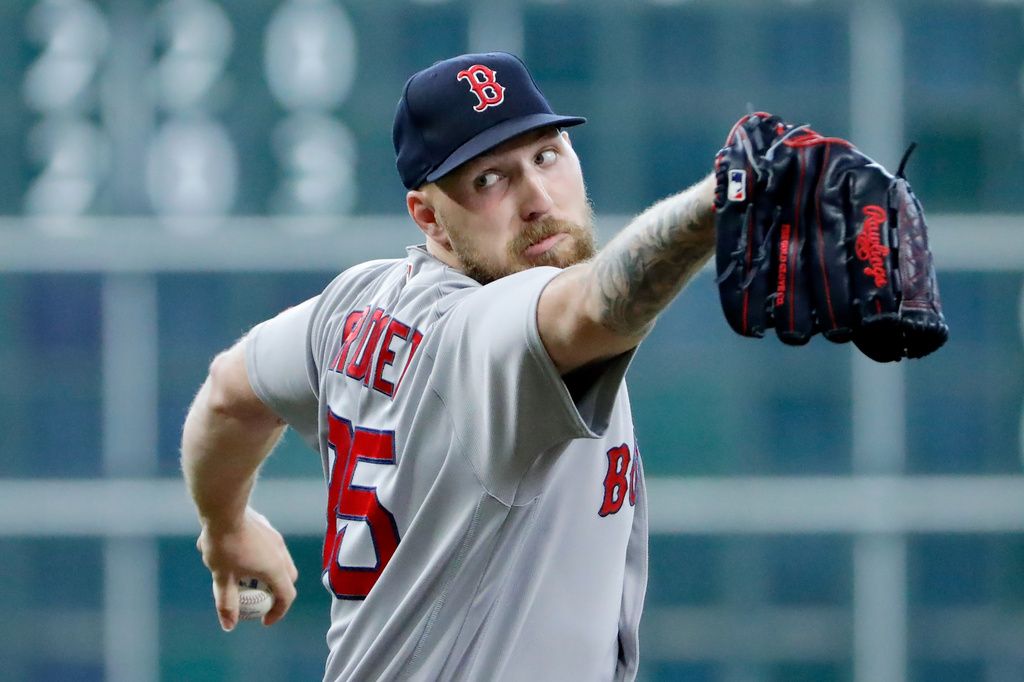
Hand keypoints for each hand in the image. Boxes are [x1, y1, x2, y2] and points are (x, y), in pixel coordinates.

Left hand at [196, 507, 298, 630]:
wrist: (224, 509)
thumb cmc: (224, 545)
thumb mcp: (222, 578)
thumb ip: (227, 602)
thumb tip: (229, 626)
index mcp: (275, 569)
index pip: (287, 596)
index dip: (278, 612)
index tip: (264, 620)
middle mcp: (281, 554)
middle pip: (287, 578)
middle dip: (277, 593)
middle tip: (259, 599)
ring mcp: (276, 538)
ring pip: (280, 561)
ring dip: (268, 573)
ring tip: (244, 575)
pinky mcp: (267, 527)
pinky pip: (270, 548)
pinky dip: (261, 558)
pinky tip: (238, 553)